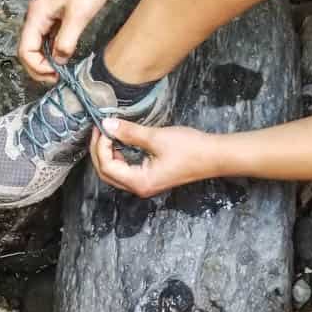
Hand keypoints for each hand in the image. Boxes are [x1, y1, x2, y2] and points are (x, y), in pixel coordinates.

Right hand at [19, 0, 118, 83]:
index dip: (37, 67)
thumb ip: (66, 42)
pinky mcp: (55, 19)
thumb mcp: (78, 16)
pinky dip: (52, 54)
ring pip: (37, 48)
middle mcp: (36, 17)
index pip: (26, 51)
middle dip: (38, 69)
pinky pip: (47, 42)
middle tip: (55, 78)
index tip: (54, 74)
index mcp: (37, 15)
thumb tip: (58, 62)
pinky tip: (62, 60)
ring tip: (59, 73)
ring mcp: (45, 18)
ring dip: (45, 63)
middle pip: (28, 52)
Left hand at [90, 119, 220, 196]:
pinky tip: (118, 142)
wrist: (213, 157)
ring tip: (106, 133)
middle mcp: (139, 188)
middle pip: (107, 174)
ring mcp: (144, 185)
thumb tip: (108, 124)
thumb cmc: (189, 148)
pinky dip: (117, 157)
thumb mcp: (157, 137)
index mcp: (139, 182)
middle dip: (99, 151)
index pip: (108, 167)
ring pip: (114, 174)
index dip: (101, 146)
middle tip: (99, 129)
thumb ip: (130, 132)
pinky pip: (125, 171)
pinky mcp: (149, 179)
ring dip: (107, 154)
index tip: (102, 126)